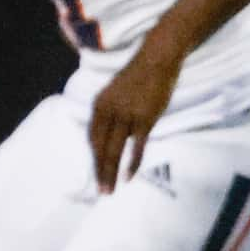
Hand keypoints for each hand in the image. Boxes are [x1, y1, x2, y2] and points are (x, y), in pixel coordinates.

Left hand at [90, 40, 184, 191]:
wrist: (157, 59)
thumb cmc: (139, 75)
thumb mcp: (116, 92)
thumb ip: (112, 112)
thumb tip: (114, 133)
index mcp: (99, 104)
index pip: (92, 138)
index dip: (93, 158)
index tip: (96, 174)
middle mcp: (109, 111)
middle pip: (100, 148)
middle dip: (99, 171)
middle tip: (100, 191)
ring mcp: (126, 115)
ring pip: (115, 150)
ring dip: (111, 172)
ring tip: (110, 189)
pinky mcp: (144, 119)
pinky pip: (136, 146)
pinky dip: (131, 163)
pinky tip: (128, 176)